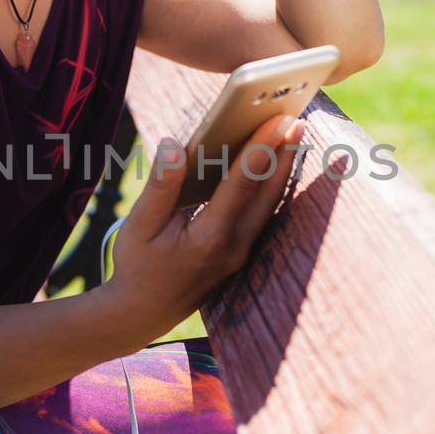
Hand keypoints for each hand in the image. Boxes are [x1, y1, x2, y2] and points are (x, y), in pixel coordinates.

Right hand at [99, 111, 305, 348]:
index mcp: (209, 238)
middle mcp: (234, 247)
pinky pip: (263, 214)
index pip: (241, 185)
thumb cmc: (136, 267)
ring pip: (270, 204)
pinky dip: (272, 187)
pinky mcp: (240, 254)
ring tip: (294, 134)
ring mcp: (241, 253)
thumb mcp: (138, 227)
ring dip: (283, 169)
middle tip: (298, 117)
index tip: (278, 120)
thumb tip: (174, 145)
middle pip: (267, 193)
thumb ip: (161, 187)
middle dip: (284, 154)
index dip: (261, 149)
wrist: (140, 315)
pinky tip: (277, 165)